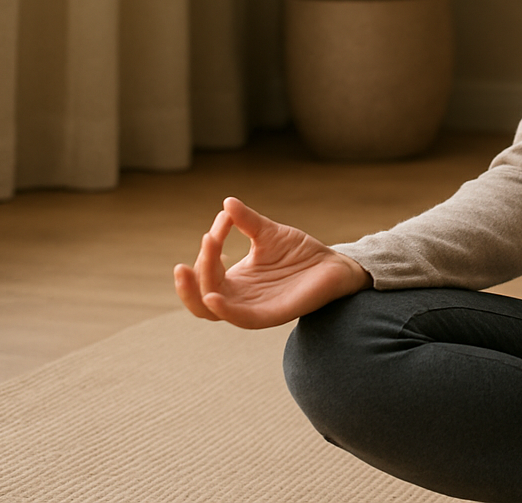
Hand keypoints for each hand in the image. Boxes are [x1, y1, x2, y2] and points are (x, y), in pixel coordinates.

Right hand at [173, 197, 372, 328]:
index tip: (223, 219)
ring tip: (187, 268)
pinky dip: (223, 310)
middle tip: (199, 246)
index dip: (207, 249)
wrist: (334, 264)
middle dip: (189, 278)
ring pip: (212, 311)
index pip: (206, 273)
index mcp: (236, 281)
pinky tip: (211, 296)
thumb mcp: (268, 233)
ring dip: (196, 291)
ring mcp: (254, 308)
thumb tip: (226, 202)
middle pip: (200, 297)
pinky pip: (240, 319)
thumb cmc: (300, 252)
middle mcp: (240, 297)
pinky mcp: (271, 315)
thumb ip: (247, 220)